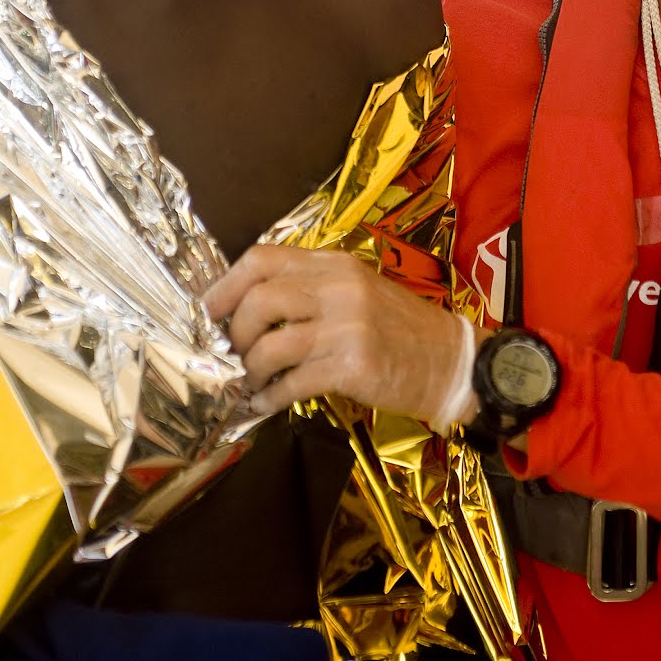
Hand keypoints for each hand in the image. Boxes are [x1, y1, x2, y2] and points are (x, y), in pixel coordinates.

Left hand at [204, 244, 477, 423]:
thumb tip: (249, 306)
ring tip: (249, 382)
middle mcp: (341, 289)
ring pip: (271, 344)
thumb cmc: (400, 330)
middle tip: (232, 352)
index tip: (211, 311)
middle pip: (260, 299)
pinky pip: (293, 382)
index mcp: (336, 265)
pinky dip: (270, 396)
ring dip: (250, 369)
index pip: (263, 258)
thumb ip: (311, 289)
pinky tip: (267, 403)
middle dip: (235, 331)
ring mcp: (348, 327)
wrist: (450, 362)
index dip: (226, 285)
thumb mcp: (358, 291)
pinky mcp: (354, 366)